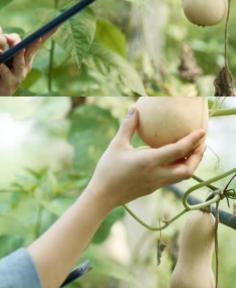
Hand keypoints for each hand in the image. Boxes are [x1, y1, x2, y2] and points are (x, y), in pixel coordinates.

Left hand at [0, 29, 53, 95]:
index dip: (47, 34)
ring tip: (20, 46)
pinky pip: (6, 74)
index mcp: (28, 56)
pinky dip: (3, 68)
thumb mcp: (7, 53)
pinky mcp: (9, 83)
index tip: (56, 25)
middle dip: (36, 43)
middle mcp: (26, 65)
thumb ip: (11, 42)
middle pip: (32, 51)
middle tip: (39, 36)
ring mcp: (19, 75)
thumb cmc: (2, 69)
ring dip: (20, 54)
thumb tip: (10, 37)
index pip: (38, 42)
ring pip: (20, 63)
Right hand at [84, 105, 206, 211]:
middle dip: (198, 156)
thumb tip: (135, 108)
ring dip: (190, 163)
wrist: (103, 196)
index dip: (192, 140)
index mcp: (149, 161)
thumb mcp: (116, 145)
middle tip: (200, 143)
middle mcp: (157, 174)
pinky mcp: (153, 188)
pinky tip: (172, 160)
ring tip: (190, 151)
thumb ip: (128, 126)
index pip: (178, 151)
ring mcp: (157, 183)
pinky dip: (178, 168)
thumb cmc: (107, 169)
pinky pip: (172, 178)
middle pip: (188, 169)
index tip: (202, 131)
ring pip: (182, 176)